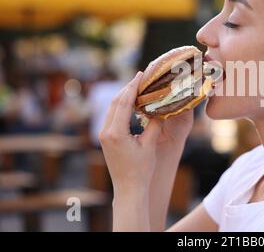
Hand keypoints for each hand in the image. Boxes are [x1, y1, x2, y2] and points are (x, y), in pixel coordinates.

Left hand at [98, 71, 193, 191]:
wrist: (129, 188)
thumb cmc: (141, 169)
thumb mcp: (150, 145)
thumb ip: (154, 124)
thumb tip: (159, 107)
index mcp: (116, 133)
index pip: (123, 103)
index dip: (132, 87)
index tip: (140, 75)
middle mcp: (106, 132)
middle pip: (115, 103)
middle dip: (127, 88)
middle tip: (139, 77)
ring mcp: (103, 135)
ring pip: (112, 109)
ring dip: (123, 97)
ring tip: (136, 86)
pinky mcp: (105, 139)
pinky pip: (112, 116)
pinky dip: (121, 107)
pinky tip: (130, 103)